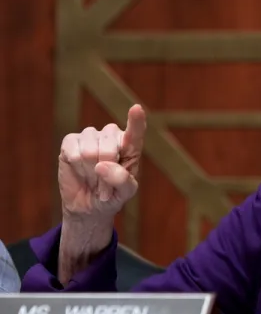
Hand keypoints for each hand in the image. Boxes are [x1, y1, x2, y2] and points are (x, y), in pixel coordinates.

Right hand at [58, 104, 146, 227]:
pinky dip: (76, 166)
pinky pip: (73, 150)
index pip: (135, 132)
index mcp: (130, 146)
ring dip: (90, 171)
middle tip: (105, 185)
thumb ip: (122, 180)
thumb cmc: (113, 195)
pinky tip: (80, 170)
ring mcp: (91, 136)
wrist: (89, 205)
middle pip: (109, 148)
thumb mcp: (125, 193)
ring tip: (93, 178)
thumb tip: (102, 165)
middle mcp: (112, 136)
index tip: (136, 109)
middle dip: (105, 172)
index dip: (136, 121)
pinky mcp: (71, 140)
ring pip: (90, 150)